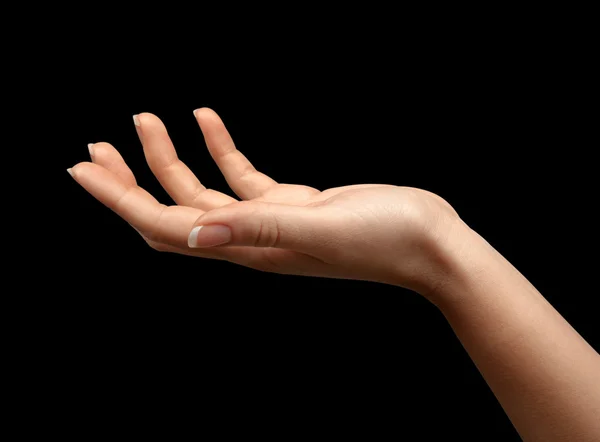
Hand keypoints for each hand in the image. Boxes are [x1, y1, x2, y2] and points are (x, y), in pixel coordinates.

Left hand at [69, 109, 463, 292]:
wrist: (428, 241)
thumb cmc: (385, 238)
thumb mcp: (320, 229)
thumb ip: (257, 229)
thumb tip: (193, 233)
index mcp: (248, 248)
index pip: (164, 225)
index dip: (119, 199)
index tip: (81, 168)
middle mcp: (248, 239)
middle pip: (170, 211)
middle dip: (128, 180)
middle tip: (94, 147)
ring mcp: (268, 222)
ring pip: (202, 191)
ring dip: (169, 157)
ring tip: (144, 118)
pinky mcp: (291, 204)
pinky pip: (242, 176)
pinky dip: (220, 147)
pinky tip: (207, 118)